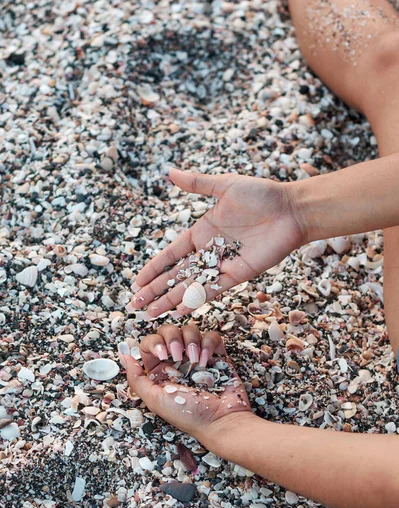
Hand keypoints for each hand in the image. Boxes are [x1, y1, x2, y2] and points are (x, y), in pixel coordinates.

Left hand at [118, 324, 255, 446]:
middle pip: (169, 331)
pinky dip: (208, 344)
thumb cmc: (189, 415)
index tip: (163, 354)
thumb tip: (125, 357)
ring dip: (191, 341)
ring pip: (190, 330)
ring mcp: (197, 356)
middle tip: (180, 356)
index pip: (150, 342)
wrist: (220, 421)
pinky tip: (207, 361)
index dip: (155, 342)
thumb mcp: (155, 400)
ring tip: (195, 361)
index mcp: (160, 370)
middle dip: (173, 338)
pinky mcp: (216, 355)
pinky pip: (211, 336)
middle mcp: (177, 361)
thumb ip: (136, 379)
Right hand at [127, 169, 304, 317]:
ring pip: (190, 286)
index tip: (137, 281)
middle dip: (155, 290)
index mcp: (202, 232)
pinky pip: (213, 290)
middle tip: (135, 304)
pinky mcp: (238, 274)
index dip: (154, 268)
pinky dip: (195, 300)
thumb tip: (170, 173)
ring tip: (150, 313)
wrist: (291, 210)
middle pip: (175, 275)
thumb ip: (198, 184)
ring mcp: (223, 265)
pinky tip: (179, 310)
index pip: (170, 255)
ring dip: (169, 300)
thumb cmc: (262, 195)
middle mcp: (209, 251)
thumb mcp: (225, 186)